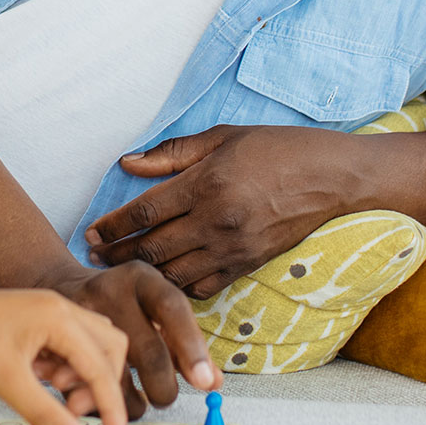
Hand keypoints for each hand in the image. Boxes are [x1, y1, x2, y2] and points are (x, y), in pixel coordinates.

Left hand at [0, 288, 132, 424]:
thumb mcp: (7, 384)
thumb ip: (48, 416)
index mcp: (58, 316)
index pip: (102, 367)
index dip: (113, 408)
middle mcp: (58, 307)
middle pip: (108, 349)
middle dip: (99, 385)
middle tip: (70, 410)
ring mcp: (45, 311)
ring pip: (88, 347)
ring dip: (79, 377)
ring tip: (48, 392)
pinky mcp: (33, 321)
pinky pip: (65, 347)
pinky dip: (61, 369)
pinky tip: (34, 379)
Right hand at [52, 262, 221, 418]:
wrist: (61, 287)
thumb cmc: (122, 302)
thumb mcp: (154, 307)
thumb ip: (184, 342)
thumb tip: (212, 381)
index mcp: (142, 279)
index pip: (172, 309)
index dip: (191, 347)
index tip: (204, 382)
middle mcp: (111, 291)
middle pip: (147, 352)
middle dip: (163, 387)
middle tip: (165, 397)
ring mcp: (80, 315)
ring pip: (115, 376)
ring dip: (131, 402)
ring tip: (137, 402)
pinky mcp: (58, 343)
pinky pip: (83, 385)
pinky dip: (98, 402)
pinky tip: (105, 400)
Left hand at [85, 124, 356, 298]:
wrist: (334, 177)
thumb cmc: (278, 148)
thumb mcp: (224, 137)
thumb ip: (173, 153)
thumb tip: (127, 163)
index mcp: (208, 184)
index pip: (145, 211)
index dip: (112, 225)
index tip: (91, 231)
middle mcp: (217, 220)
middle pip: (153, 247)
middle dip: (117, 255)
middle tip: (94, 256)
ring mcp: (234, 247)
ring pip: (174, 273)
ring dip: (142, 275)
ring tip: (119, 271)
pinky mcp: (249, 264)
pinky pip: (204, 286)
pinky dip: (179, 287)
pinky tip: (163, 281)